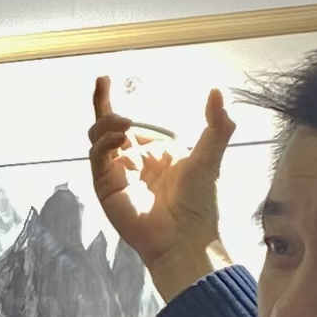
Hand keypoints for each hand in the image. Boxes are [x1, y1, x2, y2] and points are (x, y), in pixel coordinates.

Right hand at [87, 75, 235, 302]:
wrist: (185, 238)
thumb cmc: (199, 202)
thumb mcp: (210, 156)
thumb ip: (216, 125)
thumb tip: (218, 90)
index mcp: (155, 152)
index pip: (130, 123)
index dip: (112, 102)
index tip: (105, 78)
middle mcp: (132, 160)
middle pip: (106, 127)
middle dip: (103, 106)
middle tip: (108, 90)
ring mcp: (117, 173)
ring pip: (98, 139)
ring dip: (105, 124)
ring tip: (123, 123)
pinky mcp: (106, 187)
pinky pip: (97, 158)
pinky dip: (104, 143)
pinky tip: (119, 138)